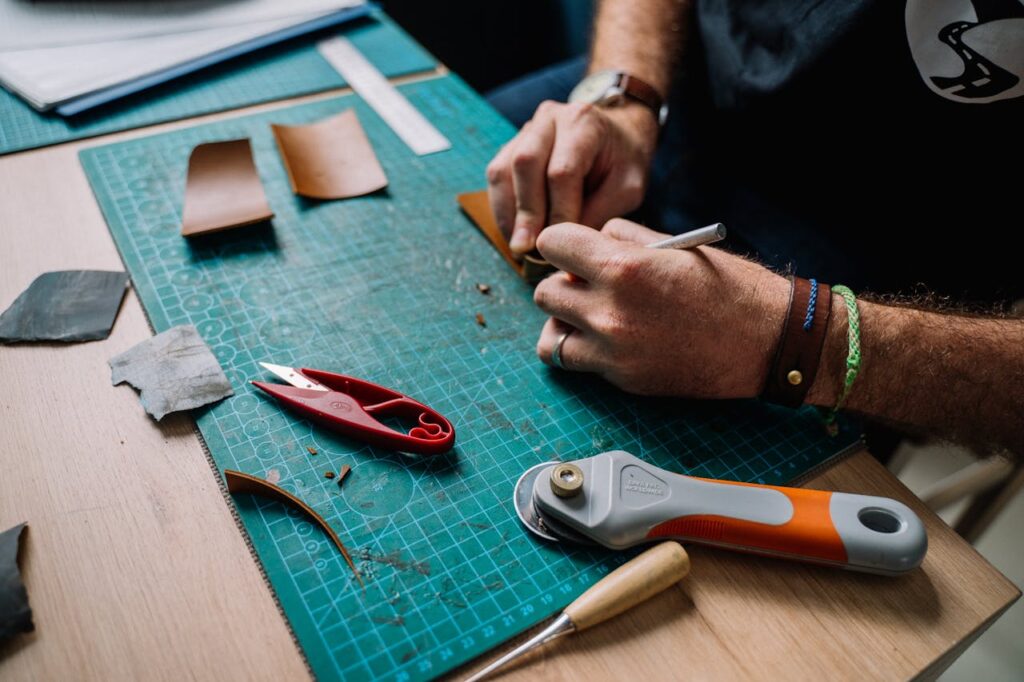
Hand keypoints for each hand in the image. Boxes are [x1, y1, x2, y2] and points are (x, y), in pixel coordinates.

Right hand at [486, 100, 658, 254]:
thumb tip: (563, 242)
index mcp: (583, 122)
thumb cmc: (623, 162)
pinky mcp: (512, 144)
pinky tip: (513, 231)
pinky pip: (497, 176)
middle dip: (526, 212)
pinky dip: (502, 207)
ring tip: (518, 245)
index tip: (560, 244)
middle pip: (525, 164)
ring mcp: (527, 129)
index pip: (562, 171)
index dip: (558, 212)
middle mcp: (550, 118)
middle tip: (527, 249)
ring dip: (508, 213)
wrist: (617, 133)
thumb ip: (600, 211)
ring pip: (503, 170)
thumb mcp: (628, 187)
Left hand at [533, 219, 791, 397]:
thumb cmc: (728, 287)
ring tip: (589, 315)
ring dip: (564, 322)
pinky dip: (580, 350)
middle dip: (562, 283)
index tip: (572, 250)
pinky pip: (575, 363)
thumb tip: (592, 241)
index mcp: (623, 267)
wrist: (766, 341)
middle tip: (586, 284)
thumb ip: (624, 240)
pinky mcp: (622, 378)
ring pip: (549, 335)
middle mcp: (610, 310)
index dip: (560, 243)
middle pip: (544, 291)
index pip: (551, 244)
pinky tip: (603, 340)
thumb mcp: (675, 247)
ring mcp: (613, 350)